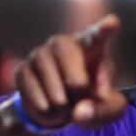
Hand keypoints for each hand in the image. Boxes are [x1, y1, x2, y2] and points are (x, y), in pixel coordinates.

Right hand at [0, 15, 126, 135]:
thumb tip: (80, 112)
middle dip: (76, 81)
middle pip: (67, 52)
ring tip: (66, 108)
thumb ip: (103, 110)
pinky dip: (42, 105)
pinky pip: (30, 86)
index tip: (112, 23)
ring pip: (47, 72)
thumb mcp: (108, 110)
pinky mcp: (23, 69)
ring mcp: (40, 54)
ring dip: (60, 100)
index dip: (104, 29)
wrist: (61, 110)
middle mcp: (63, 43)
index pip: (98, 35)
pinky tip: (48, 109)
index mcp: (92, 47)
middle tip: (81, 96)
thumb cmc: (92, 100)